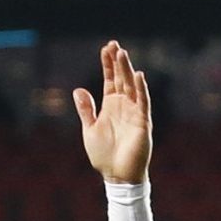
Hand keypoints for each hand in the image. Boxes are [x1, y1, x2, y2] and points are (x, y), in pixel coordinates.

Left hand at [74, 39, 152, 185]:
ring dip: (127, 70)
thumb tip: (78, 90)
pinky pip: (143, 102)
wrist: (117, 176)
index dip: (108, 64)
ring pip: (131, 86)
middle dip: (118, 62)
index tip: (106, 48)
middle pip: (121, 78)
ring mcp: (134, 113)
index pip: (110, 80)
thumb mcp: (90, 129)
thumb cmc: (104, 156)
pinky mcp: (143, 122)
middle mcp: (123, 106)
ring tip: (123, 53)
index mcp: (111, 106)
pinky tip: (138, 75)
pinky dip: (141, 89)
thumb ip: (86, 110)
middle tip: (114, 44)